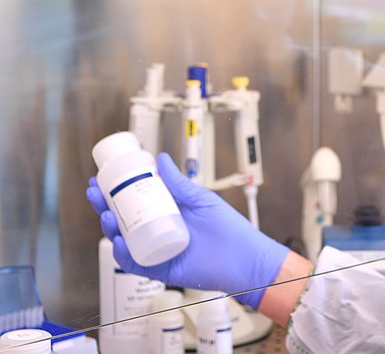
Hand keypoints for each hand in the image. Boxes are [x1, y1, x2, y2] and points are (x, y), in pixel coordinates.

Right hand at [86, 152, 288, 308]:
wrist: (245, 258)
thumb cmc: (229, 230)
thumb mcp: (201, 199)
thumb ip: (180, 183)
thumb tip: (161, 159)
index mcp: (168, 212)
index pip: (134, 201)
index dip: (116, 190)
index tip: (103, 178)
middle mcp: (158, 231)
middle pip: (123, 219)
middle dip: (104, 206)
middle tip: (95, 193)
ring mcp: (157, 250)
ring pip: (124, 240)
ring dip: (109, 227)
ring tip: (106, 214)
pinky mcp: (160, 269)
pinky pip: (135, 263)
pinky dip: (123, 253)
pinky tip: (118, 240)